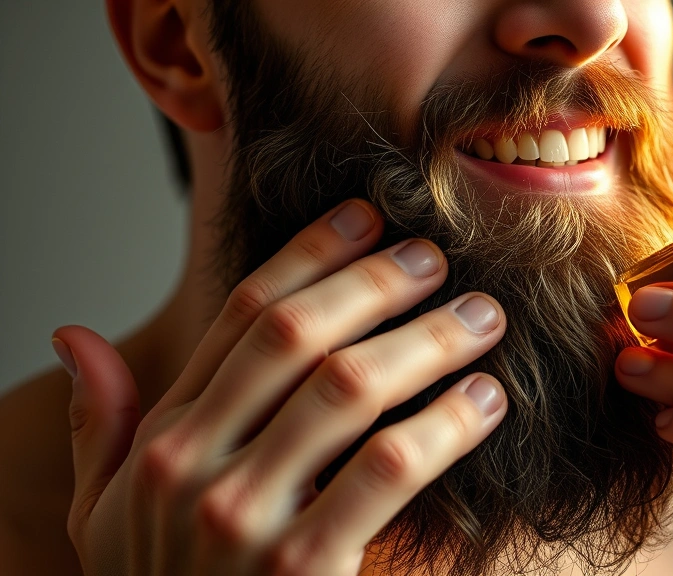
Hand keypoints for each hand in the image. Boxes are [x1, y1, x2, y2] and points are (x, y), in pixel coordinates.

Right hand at [53, 199, 507, 573]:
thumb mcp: (105, 514)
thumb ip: (101, 426)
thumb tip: (72, 337)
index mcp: (162, 440)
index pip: (240, 316)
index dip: (308, 255)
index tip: (364, 217)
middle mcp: (193, 467)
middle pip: (297, 335)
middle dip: (375, 283)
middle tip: (436, 259)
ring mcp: (243, 519)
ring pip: (348, 388)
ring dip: (426, 341)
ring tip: (482, 318)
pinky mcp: (302, 570)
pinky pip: (387, 469)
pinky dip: (445, 425)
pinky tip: (486, 400)